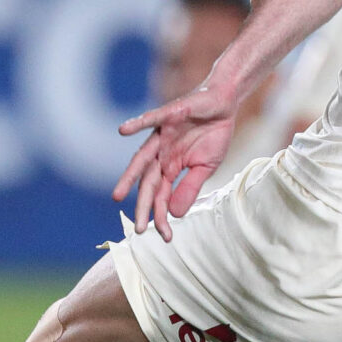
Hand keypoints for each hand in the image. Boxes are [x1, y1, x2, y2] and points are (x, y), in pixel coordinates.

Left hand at [112, 82, 238, 240]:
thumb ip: (189, 189)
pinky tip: (123, 130)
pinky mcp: (168, 115)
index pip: (161, 195)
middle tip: (138, 228)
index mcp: (169, 167)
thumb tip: (175, 214)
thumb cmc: (212, 135)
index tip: (165, 237)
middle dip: (143, 205)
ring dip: (130, 175)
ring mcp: (162, 135)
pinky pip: (150, 119)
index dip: (161, 216)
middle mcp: (160, 154)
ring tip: (118, 195)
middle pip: (148, 182)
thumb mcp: (204, 168)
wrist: (223, 104)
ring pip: (142, 157)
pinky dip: (137, 124)